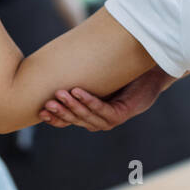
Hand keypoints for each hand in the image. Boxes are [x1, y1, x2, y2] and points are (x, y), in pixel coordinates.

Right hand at [37, 66, 171, 131]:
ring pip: (88, 116)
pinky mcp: (123, 113)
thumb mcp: (96, 79)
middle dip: (60, 112)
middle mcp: (100, 121)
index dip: (55, 119)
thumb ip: (78, 80)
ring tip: (59, 95)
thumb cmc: (121, 75)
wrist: (149, 72)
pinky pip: (103, 109)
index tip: (40, 111)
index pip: (69, 121)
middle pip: (76, 120)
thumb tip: (52, 68)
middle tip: (46, 104)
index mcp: (91, 115)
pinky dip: (89, 101)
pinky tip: (77, 91)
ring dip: (72, 107)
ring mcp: (111, 119)